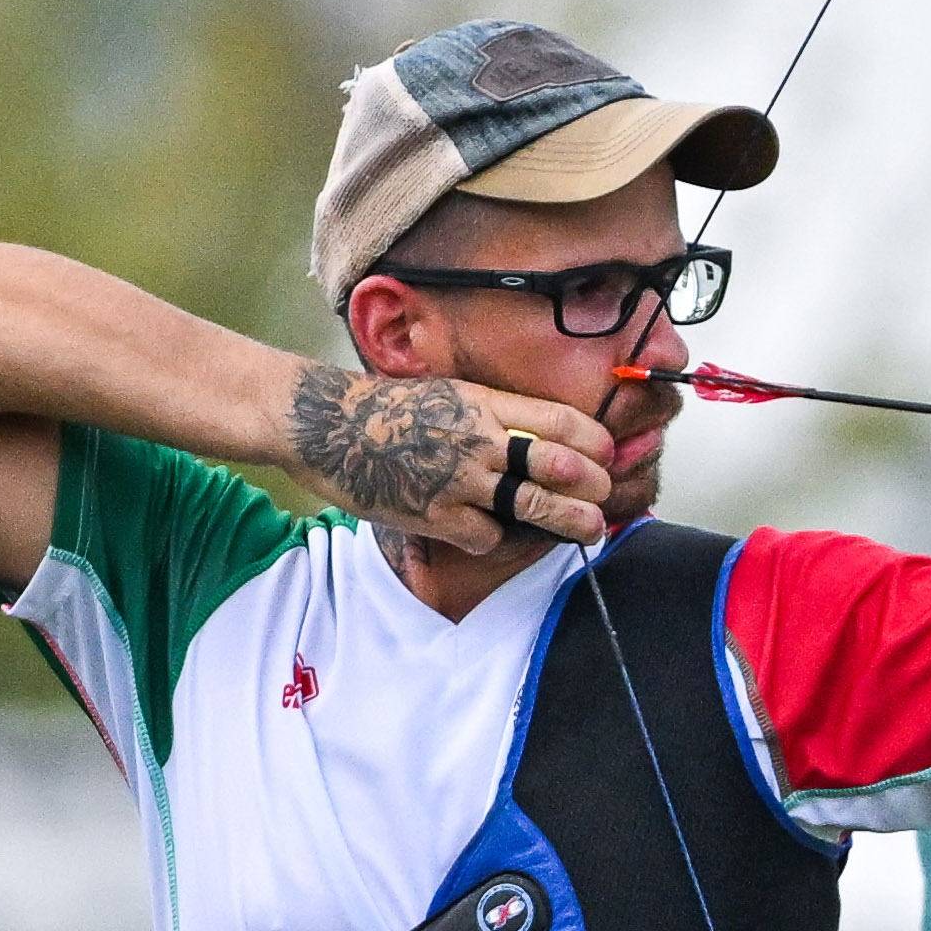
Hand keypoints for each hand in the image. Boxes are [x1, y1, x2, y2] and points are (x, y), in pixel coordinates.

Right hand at [287, 352, 627, 553]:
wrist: (321, 424)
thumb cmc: (383, 408)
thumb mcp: (448, 393)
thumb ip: (494, 412)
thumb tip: (541, 436)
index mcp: (484, 401)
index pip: (561, 421)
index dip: (595, 443)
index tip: (608, 456)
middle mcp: (478, 437)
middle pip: (561, 464)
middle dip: (594, 486)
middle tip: (605, 498)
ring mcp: (458, 477)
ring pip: (535, 504)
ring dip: (571, 521)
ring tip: (593, 529)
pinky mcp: (436, 513)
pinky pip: (487, 535)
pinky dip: (495, 537)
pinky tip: (490, 532)